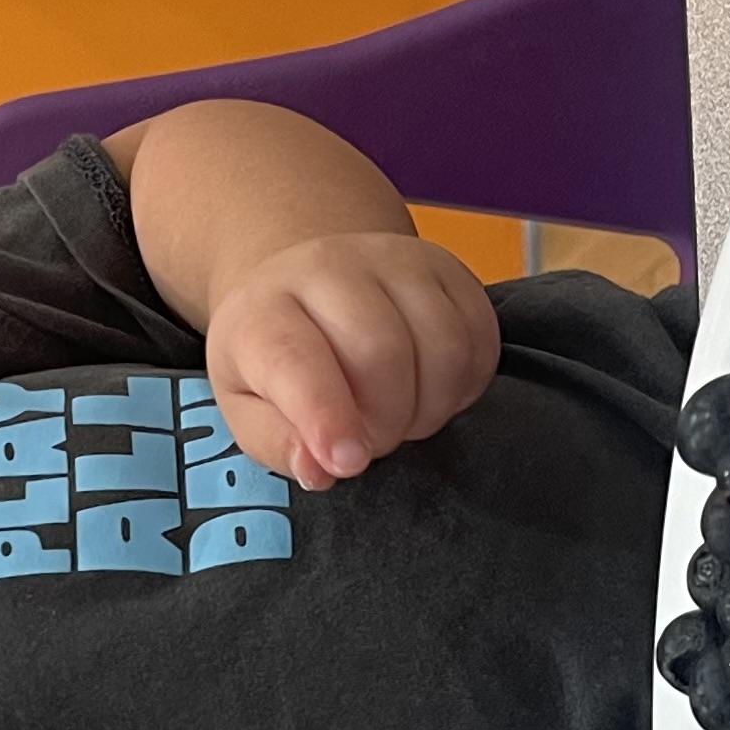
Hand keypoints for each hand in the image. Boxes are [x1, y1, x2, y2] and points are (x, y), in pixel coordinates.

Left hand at [202, 230, 501, 491]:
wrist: (308, 290)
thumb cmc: (277, 362)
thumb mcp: (250, 411)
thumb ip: (278, 444)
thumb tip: (319, 470)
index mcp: (263, 311)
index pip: (296, 360)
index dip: (327, 416)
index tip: (349, 462)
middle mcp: (327, 268)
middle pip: (381, 353)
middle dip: (386, 421)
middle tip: (370, 439)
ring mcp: (394, 260)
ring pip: (442, 345)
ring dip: (431, 407)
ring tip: (402, 416)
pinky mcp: (448, 268)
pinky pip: (479, 336)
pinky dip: (465, 385)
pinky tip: (432, 390)